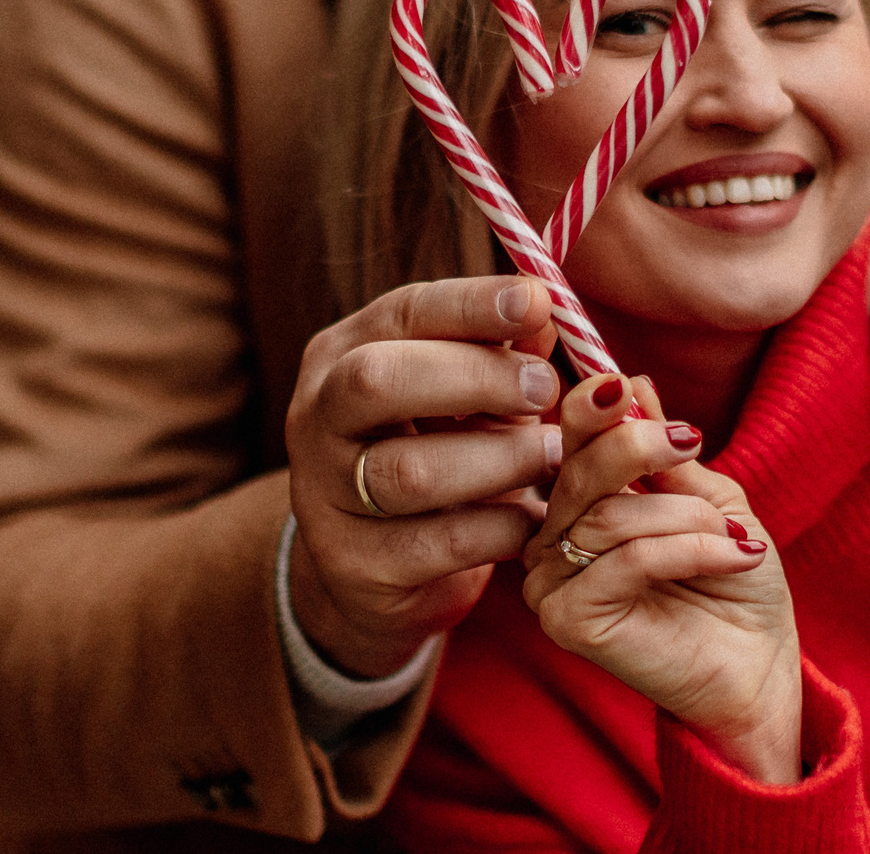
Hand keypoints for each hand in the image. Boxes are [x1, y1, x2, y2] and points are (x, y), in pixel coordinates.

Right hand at [284, 274, 563, 677]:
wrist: (379, 567)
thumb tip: (548, 310)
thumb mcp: (468, 396)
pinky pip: (439, 543)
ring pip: (411, 471)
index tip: (538, 302)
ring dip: (500, 458)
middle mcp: (317, 418)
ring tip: (553, 455)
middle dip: (475, 376)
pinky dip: (500, 526)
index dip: (471, 304)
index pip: (401, 313)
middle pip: (378, 381)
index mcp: (341, 354)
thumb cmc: (438, 452)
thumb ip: (503, 352)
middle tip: (546, 386)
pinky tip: (533, 519)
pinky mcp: (356, 566)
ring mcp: (325, 496)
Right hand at [521, 374, 800, 784]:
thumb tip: (633, 383)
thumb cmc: (735, 582)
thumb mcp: (710, 499)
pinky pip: (627, 559)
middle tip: (690, 440)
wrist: (759, 667)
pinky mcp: (568, 621)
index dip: (588, 409)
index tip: (624, 387)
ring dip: (688, 517)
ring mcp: (551, 584)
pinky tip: (736, 556)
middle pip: (577, 472)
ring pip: (610, 517)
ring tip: (738, 536)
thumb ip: (666, 451)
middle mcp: (550, 541)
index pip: (565, 442)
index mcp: (577, 505)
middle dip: (637, 447)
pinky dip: (691, 549)